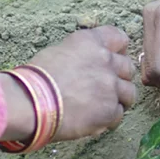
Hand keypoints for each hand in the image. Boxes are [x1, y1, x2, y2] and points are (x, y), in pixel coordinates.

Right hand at [0, 27, 136, 141]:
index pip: (119, 38)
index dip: (118, 50)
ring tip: (102, 107)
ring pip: (129, 92)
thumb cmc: (35, 78)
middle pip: (127, 67)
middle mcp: (105, 60)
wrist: (30, 103)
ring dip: (118, 99)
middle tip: (104, 87)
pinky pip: (118, 114)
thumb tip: (84, 63)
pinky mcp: (110, 110)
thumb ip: (80, 54)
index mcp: (91, 42)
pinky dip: (109, 119)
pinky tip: (94, 121)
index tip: (112, 59)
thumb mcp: (58, 52)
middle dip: (119, 77)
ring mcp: (110, 85)